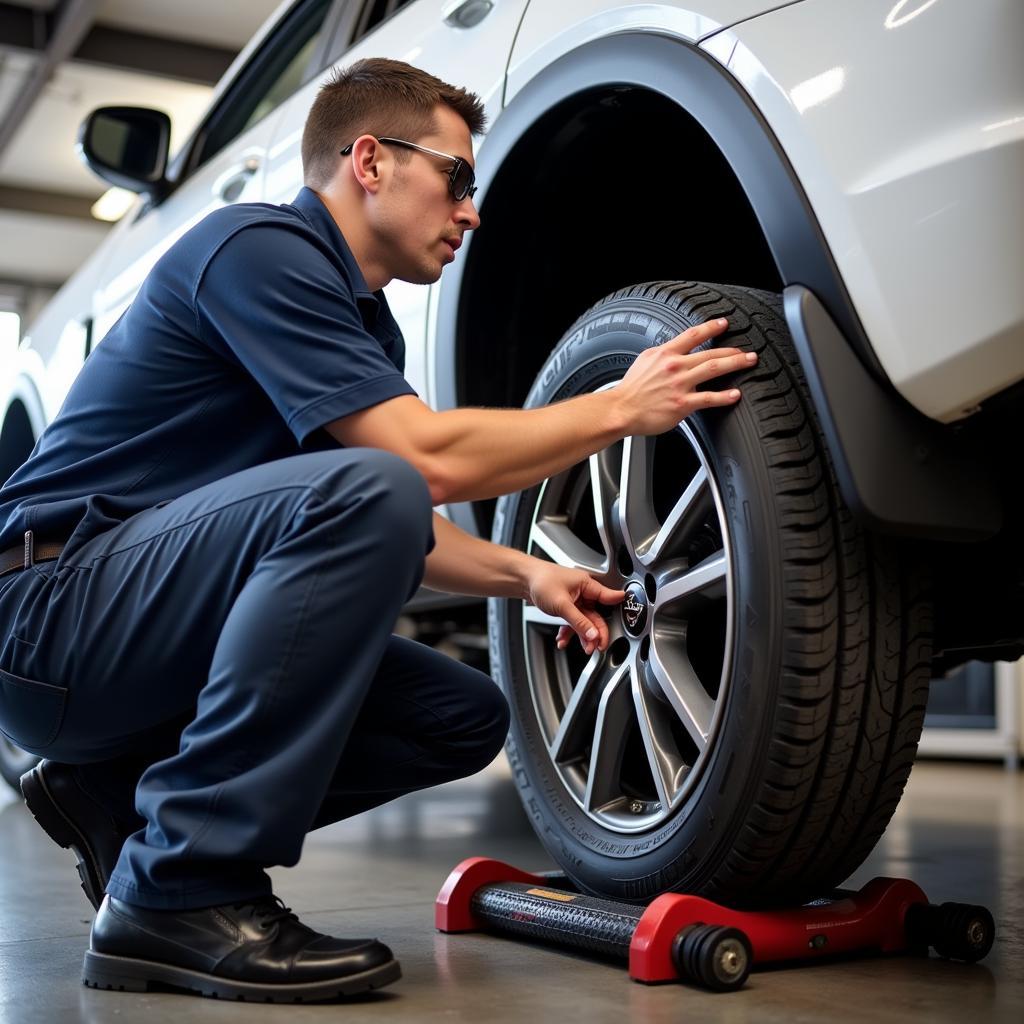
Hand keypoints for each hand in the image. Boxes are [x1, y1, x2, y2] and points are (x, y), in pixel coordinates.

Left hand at [524, 561, 625, 655]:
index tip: (620, 628)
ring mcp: (574, 600)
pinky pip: (572, 622)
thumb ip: (579, 621)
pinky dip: (569, 632)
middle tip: (596, 646)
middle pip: (595, 616)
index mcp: (586, 584)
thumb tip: (593, 634)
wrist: (523, 579)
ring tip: (583, 648)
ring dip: (582, 635)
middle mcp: (583, 592)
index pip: (607, 598)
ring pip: (584, 621)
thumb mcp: (562, 604)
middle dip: (595, 633)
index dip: (615, 613)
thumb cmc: (541, 581)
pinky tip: (562, 639)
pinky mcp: (566, 606)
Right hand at [615, 318, 757, 435]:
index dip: (711, 327)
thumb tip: (674, 350)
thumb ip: (663, 355)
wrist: (621, 410)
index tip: (724, 324)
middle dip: (733, 350)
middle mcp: (675, 366)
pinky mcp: (682, 404)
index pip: (693, 334)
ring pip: (714, 369)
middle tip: (747, 351)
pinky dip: (724, 396)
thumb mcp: (644, 361)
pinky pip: (708, 398)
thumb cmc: (631, 390)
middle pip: (710, 352)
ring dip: (735, 363)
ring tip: (748, 361)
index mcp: (665, 353)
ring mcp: (680, 384)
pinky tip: (735, 394)